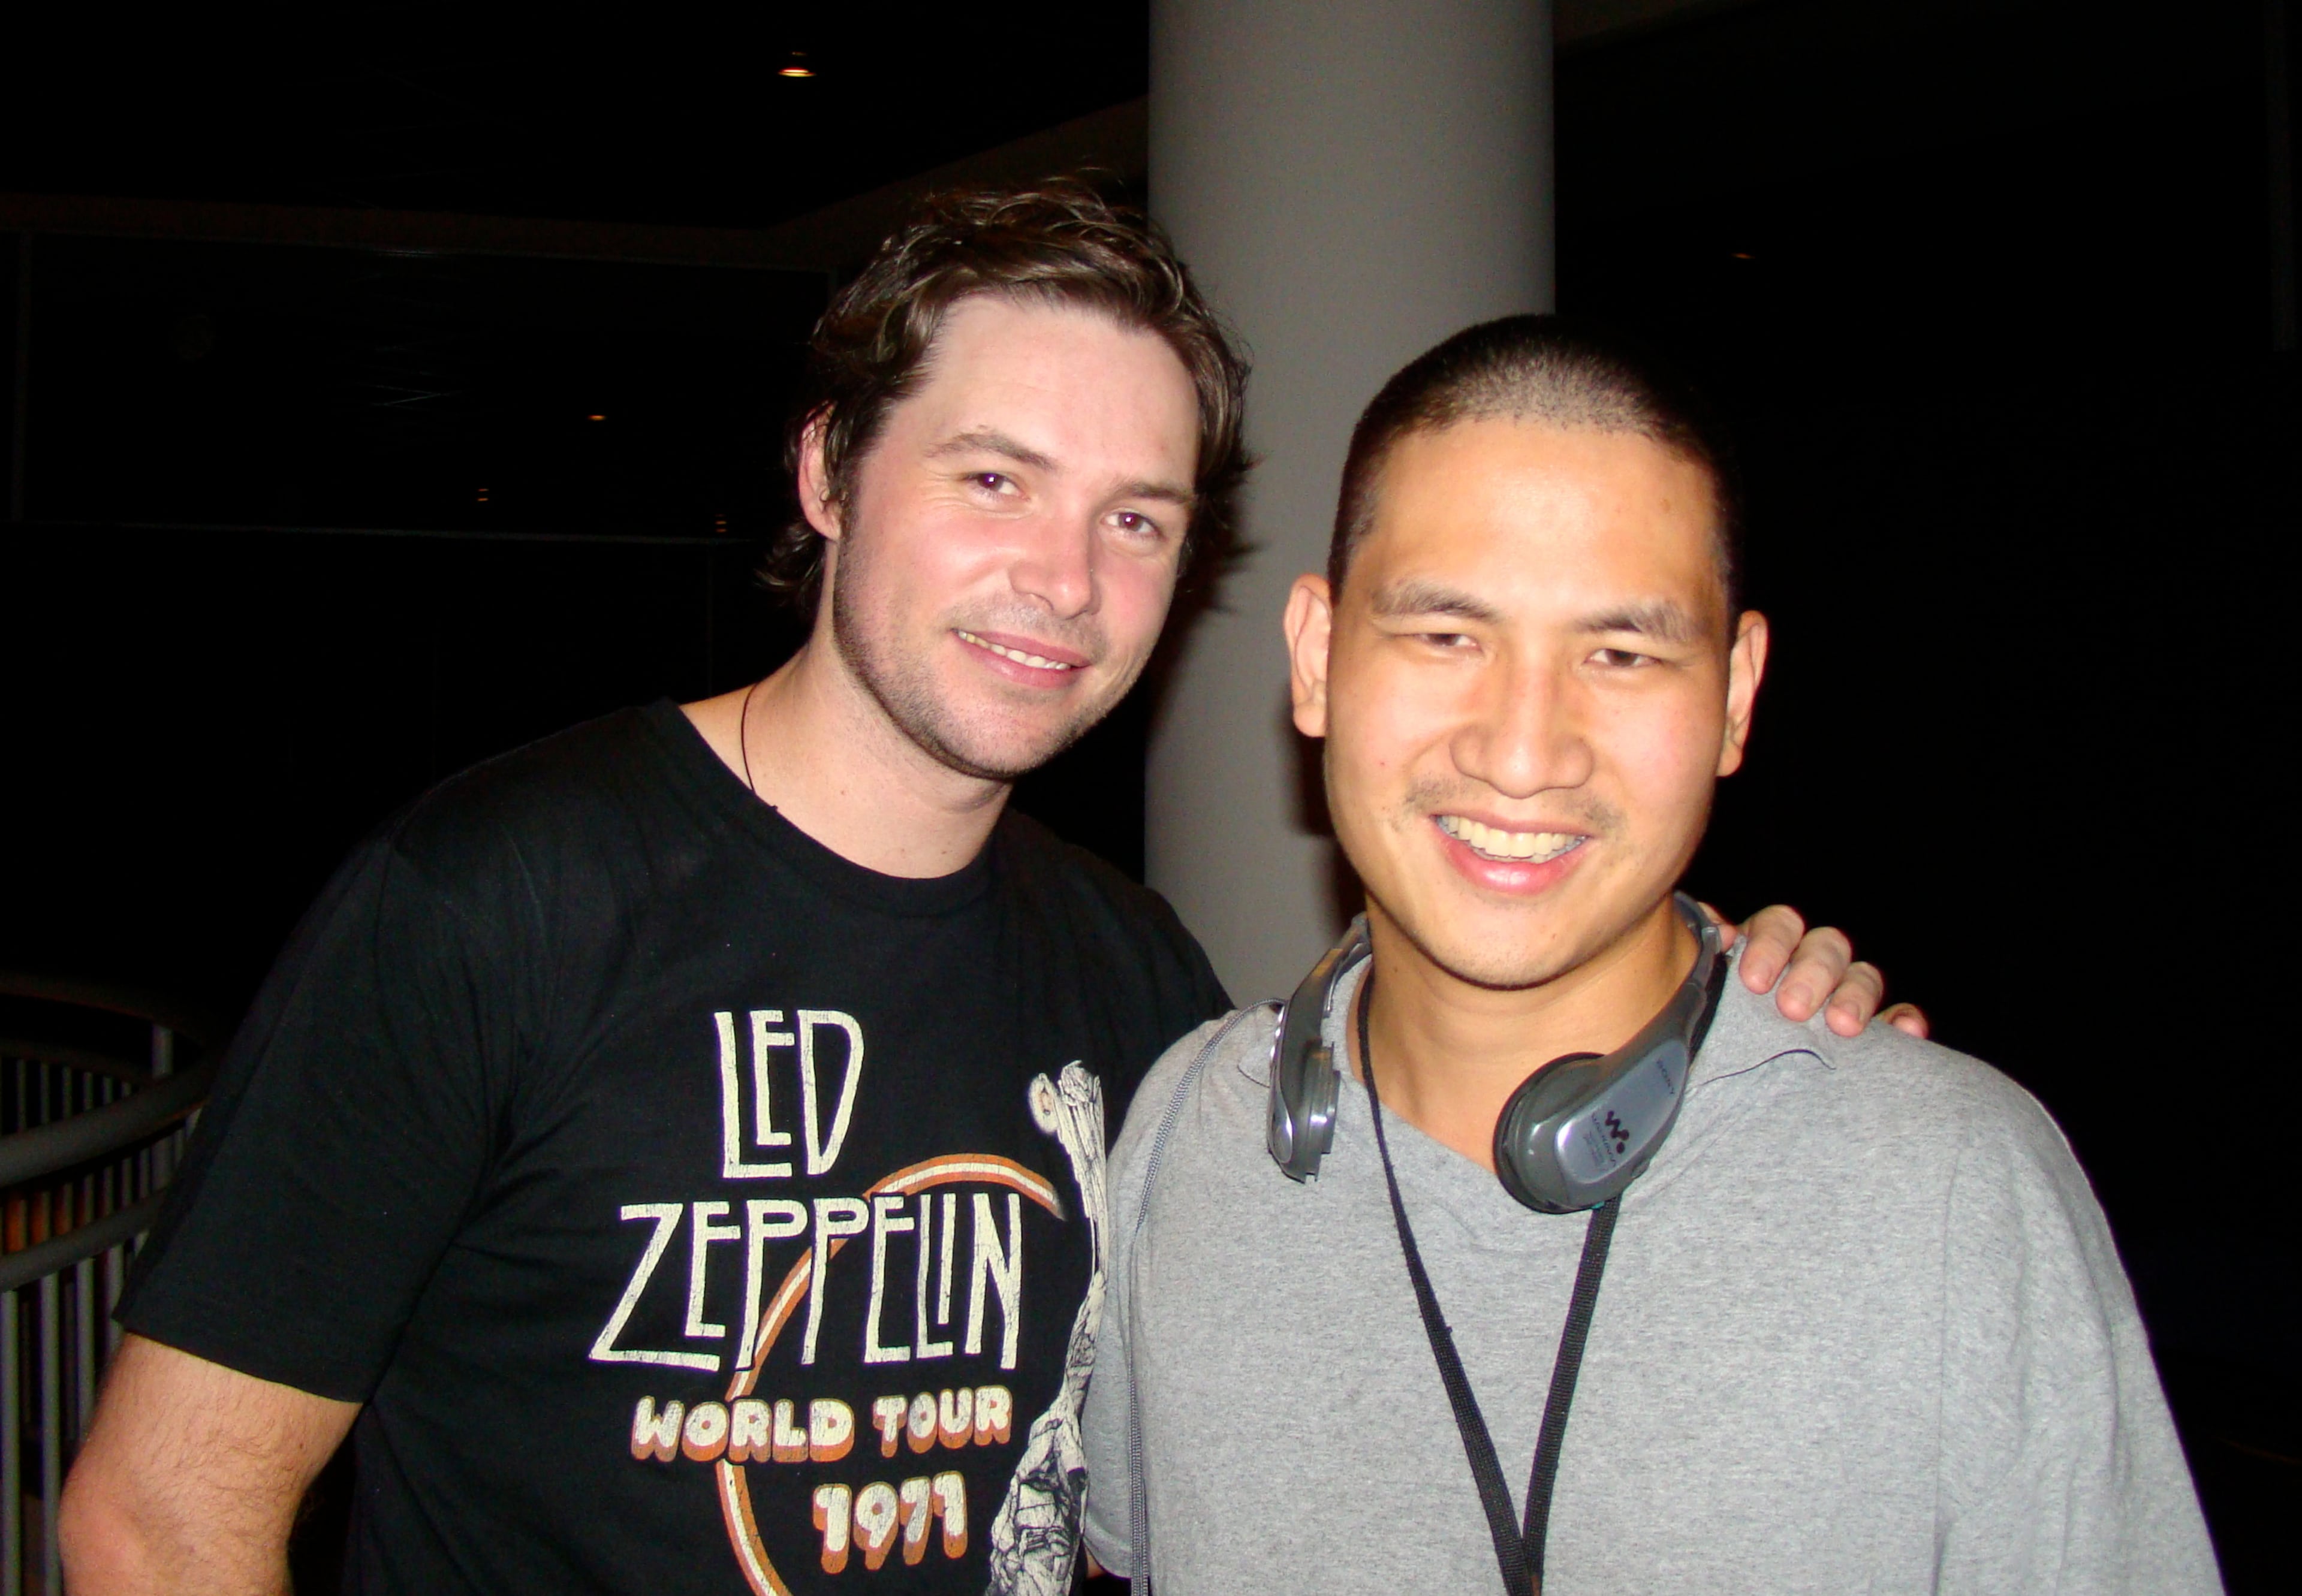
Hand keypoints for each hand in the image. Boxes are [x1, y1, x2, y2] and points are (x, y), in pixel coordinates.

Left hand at [1702, 903, 1927, 1038]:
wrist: (1724, 1085)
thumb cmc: (1709, 1029)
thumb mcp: (1699, 992)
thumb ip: (1703, 955)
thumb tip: (1713, 929)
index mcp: (1767, 949)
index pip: (1779, 925)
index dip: (1769, 944)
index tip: (1753, 981)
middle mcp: (1809, 965)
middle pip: (1825, 946)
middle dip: (1811, 973)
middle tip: (1792, 1008)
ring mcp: (1844, 996)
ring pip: (1863, 976)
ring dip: (1855, 995)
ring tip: (1841, 1026)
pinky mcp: (1875, 1031)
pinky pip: (1899, 1016)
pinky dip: (1904, 1020)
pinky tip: (1906, 1032)